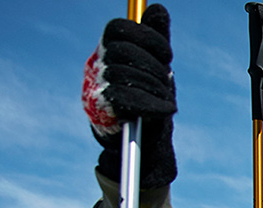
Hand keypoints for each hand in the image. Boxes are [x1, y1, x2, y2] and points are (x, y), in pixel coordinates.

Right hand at [83, 4, 176, 187]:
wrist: (143, 139)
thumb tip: (157, 9)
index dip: (148, 37)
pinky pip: (126, 99)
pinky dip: (153, 104)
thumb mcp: (156, 65)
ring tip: (166, 98)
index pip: (120, 28)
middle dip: (154, 65)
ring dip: (155, 87)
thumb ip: (155, 38)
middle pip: (124, 50)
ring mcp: (95, 86)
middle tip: (168, 79)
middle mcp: (97, 64)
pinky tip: (167, 109)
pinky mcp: (101, 110)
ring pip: (126, 74)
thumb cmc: (149, 96)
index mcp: (109, 48)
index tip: (167, 54)